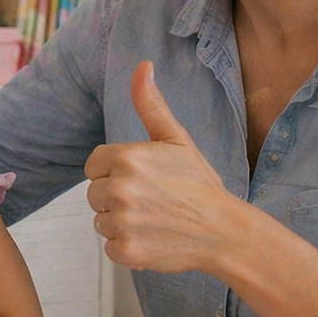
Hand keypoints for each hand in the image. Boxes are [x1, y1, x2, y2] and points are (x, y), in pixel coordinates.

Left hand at [84, 60, 235, 273]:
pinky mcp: (126, 250)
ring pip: (100, 220)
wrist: (224, 230)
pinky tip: (152, 238)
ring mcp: (122, 221)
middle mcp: (120, 188)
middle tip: (151, 200)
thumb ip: (150, 105)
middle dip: (116, 196)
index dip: (114, 171)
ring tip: (152, 218)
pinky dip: (127, 246)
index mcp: (127, 158)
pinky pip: (110, 246)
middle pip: (94, 193)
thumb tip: (143, 66)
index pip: (93, 164)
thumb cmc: (198, 183)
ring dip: (120, 222)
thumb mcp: (176, 139)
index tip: (141, 178)